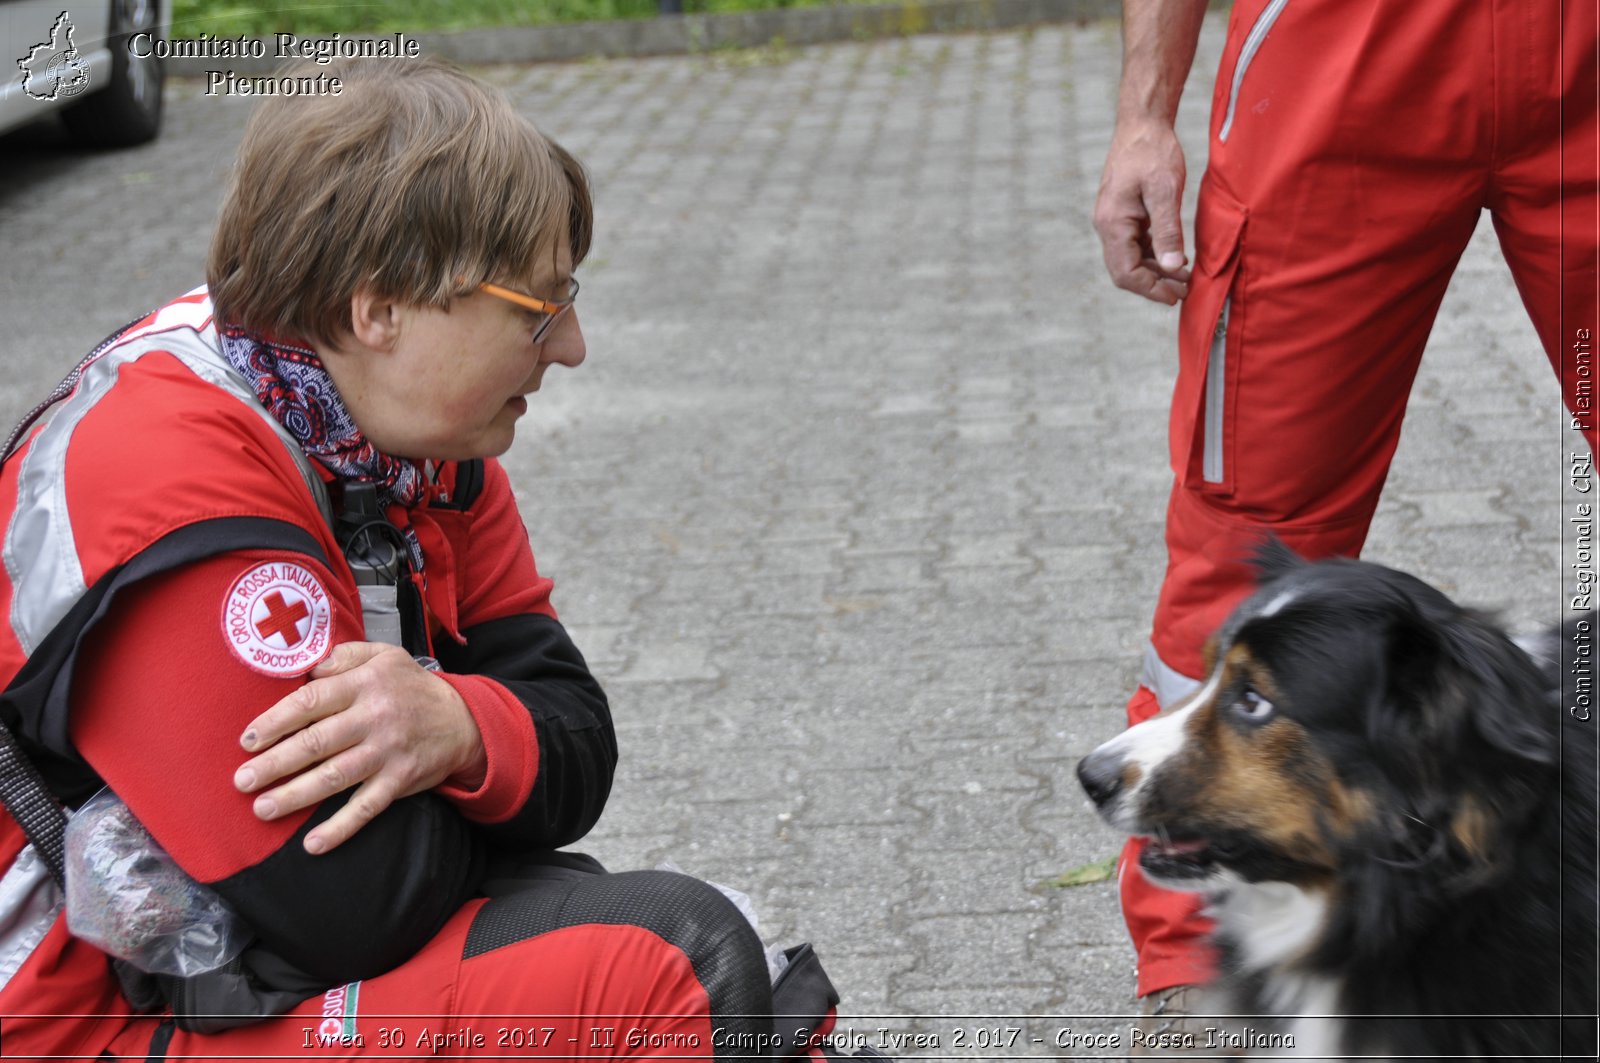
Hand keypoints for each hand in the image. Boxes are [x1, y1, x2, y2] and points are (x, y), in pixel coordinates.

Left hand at [233, 641, 486, 854]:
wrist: (463, 720)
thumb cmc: (411, 687)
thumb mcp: (384, 656)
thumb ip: (344, 656)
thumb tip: (308, 670)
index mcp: (365, 684)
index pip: (311, 701)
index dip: (276, 721)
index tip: (248, 740)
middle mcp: (374, 718)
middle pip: (316, 742)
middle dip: (275, 764)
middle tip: (242, 780)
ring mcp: (387, 752)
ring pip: (335, 777)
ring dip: (295, 795)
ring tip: (262, 808)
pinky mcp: (399, 780)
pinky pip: (366, 808)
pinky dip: (340, 828)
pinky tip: (312, 844)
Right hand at [1092, 117, 1190, 304]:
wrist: (1142, 123)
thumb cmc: (1153, 152)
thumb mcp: (1165, 191)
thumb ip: (1168, 230)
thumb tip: (1173, 267)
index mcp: (1112, 223)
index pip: (1125, 272)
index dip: (1150, 290)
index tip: (1176, 296)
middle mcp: (1107, 225)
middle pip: (1125, 270)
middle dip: (1153, 285)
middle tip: (1184, 292)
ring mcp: (1113, 220)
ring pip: (1130, 259)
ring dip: (1155, 272)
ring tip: (1184, 278)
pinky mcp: (1123, 214)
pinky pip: (1135, 244)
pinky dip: (1154, 255)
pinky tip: (1175, 256)